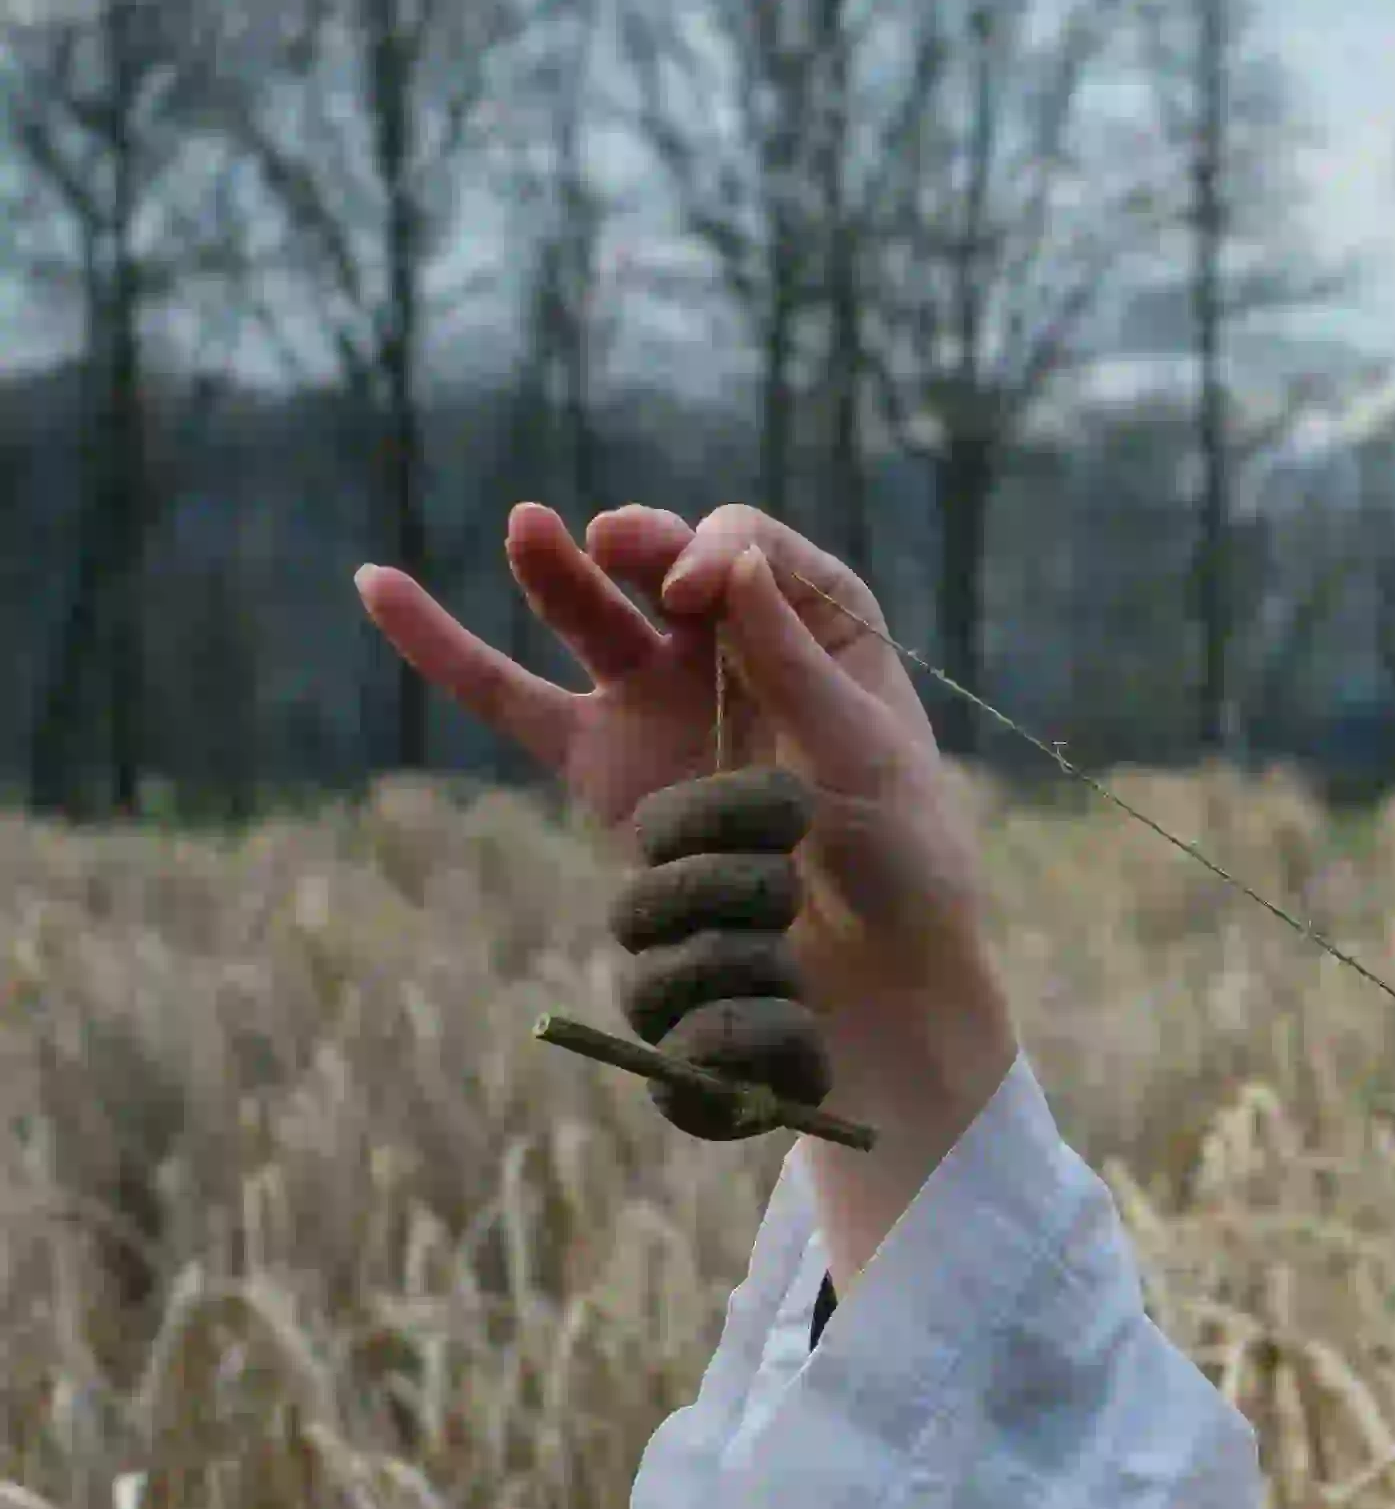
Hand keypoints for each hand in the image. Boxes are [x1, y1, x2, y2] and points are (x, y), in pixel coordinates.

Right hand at [353, 501, 1016, 1155]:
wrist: (873, 979)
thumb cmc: (902, 862)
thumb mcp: (867, 754)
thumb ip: (797, 665)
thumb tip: (731, 559)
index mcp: (819, 628)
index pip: (748, 551)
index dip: (716, 552)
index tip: (698, 594)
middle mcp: (731, 650)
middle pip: (664, 568)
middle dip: (640, 546)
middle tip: (615, 543)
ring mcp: (661, 704)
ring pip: (590, 620)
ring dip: (558, 573)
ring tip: (528, 529)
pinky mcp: (603, 768)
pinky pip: (511, 701)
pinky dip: (445, 649)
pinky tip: (379, 588)